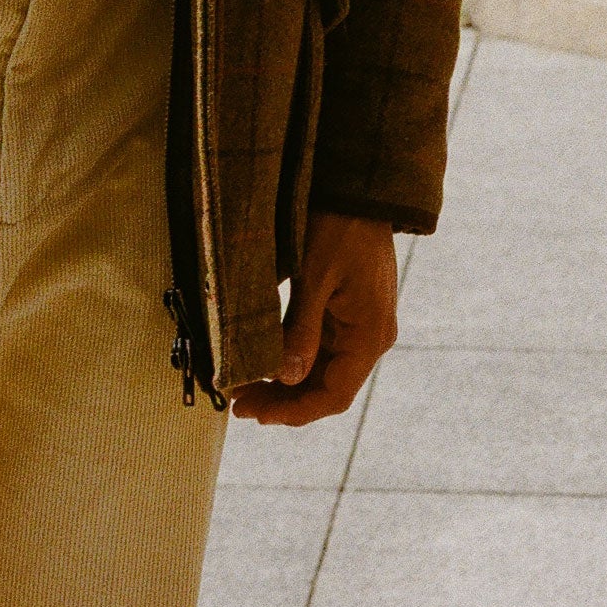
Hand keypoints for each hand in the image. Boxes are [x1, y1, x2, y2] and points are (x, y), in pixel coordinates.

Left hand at [230, 210, 399, 426]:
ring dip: (283, 384)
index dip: (294, 412)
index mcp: (370, 334)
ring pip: (319, 372)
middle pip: (325, 388)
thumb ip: (301, 329)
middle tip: (237, 405)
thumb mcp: (314, 276)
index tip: (255, 414)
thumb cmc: (339, 227)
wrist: (359, 192)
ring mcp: (358, 327)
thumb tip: (286, 378)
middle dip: (282, 401)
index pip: (333, 394)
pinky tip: (261, 364)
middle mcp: (369, 338)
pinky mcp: (345, 314)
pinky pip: (318, 350)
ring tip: (241, 389)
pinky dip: (290, 360)